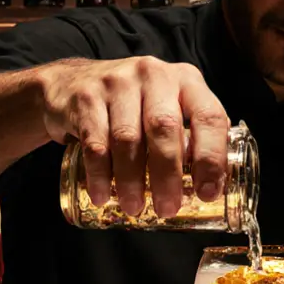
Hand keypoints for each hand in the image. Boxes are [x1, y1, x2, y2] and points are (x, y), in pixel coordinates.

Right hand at [39, 56, 229, 217]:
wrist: (71, 83)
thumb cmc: (133, 104)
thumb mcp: (169, 107)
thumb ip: (190, 136)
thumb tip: (211, 185)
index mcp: (186, 80)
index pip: (209, 116)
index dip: (212, 157)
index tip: (207, 192)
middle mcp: (155, 75)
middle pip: (165, 128)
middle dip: (168, 175)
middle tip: (167, 208)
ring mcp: (118, 83)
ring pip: (128, 138)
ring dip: (132, 180)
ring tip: (133, 207)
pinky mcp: (87, 97)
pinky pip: (95, 142)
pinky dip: (100, 174)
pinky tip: (103, 195)